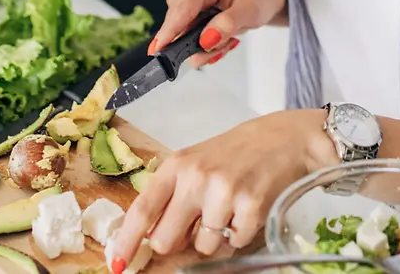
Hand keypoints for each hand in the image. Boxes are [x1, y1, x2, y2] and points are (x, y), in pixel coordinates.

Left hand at [112, 109, 335, 269]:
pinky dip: (238, 234)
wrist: (283, 138)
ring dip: (213, 238)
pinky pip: (233, 243)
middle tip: (193, 226)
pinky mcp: (251, 207)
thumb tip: (150, 236)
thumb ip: (172, 194)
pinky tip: (246, 209)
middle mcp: (196, 178)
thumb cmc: (235, 153)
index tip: (116, 263)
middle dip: (176, 242)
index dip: (126, 241)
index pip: (142, 210)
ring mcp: (224, 193)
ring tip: (227, 209)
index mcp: (177, 166)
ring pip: (202, 246)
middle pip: (166, 239)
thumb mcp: (196, 162)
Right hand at [150, 0, 285, 67]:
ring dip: (205, 48)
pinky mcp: (184, 17)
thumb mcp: (250, 12)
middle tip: (227, 43)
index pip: (180, 10)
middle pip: (178, 28)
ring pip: (180, 39)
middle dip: (201, 45)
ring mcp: (183, 4)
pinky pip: (185, 42)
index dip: (169, 32)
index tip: (159, 50)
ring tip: (227, 39)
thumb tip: (206, 39)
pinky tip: (219, 39)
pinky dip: (203, 47)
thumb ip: (228, 25)